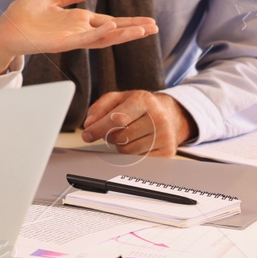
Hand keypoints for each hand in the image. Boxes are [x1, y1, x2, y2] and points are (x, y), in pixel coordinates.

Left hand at [0, 0, 157, 74]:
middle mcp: (78, 31)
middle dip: (133, 29)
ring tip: (144, 29)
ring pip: (103, 37)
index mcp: (77, 21)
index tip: (149, 21)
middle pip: (112, 30)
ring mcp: (71, 37)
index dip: (128, 21)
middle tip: (156, 27)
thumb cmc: (25, 16)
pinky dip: (99, 33)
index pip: (108, 21)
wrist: (5, 29)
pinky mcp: (62, 42)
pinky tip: (113, 27)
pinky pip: (84, 38)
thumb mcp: (52, 0)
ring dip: (123, 33)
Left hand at [80, 90, 196, 154]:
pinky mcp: (168, 152)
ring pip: (127, 150)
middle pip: (120, 137)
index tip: (86, 135)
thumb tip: (89, 124)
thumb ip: (100, 108)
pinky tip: (138, 142)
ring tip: (128, 134)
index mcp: (145, 101)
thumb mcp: (119, 98)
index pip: (117, 119)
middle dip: (108, 136)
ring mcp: (165, 136)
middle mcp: (158, 118)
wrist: (170, 114)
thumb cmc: (140, 106)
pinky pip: (138, 159)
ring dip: (120, 145)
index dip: (98, 128)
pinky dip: (132, 153)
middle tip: (112, 130)